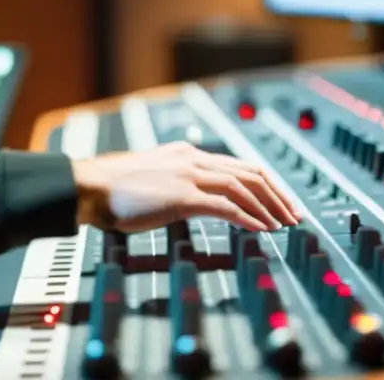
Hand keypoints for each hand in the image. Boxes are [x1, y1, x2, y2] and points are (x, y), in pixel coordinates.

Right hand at [71, 141, 301, 232]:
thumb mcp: (153, 179)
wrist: (89, 186)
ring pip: (244, 186)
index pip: (239, 165)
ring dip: (269, 208)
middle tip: (294, 216)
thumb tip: (193, 200)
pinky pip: (225, 205)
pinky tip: (260, 230)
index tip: (280, 202)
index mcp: (187, 154)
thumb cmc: (113, 188)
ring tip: (283, 226)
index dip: (266, 184)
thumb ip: (176, 183)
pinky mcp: (181, 195)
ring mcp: (188, 174)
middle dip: (278, 195)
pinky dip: (248, 217)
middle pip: (251, 171)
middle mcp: (192, 159)